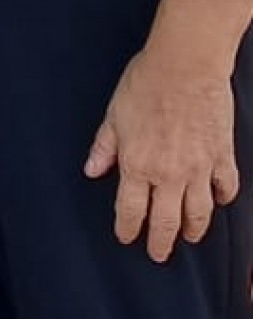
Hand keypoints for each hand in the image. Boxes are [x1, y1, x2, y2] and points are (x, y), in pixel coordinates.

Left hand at [85, 44, 239, 262]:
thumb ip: (104, 147)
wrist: (186, 64)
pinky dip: (223, 198)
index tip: (127, 237)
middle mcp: (169, 174)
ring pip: (198, 214)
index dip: (127, 229)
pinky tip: (218, 201)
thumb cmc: (146, 82)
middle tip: (159, 254)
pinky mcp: (222, 155)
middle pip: (166, 223)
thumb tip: (92, 170)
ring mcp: (199, 168)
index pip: (130, 211)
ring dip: (193, 230)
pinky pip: (226, 187)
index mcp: (137, 165)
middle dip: (161, 244)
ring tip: (189, 237)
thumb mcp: (114, 115)